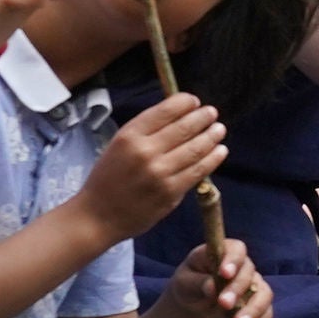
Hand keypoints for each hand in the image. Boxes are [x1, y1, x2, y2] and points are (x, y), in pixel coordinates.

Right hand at [76, 92, 228, 241]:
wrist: (98, 215)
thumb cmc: (109, 178)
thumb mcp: (119, 146)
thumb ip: (146, 132)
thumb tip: (180, 115)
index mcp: (129, 135)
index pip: (165, 111)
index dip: (185, 103)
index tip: (195, 102)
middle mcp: (145, 151)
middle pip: (184, 128)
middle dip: (202, 117)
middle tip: (212, 113)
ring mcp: (159, 172)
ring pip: (195, 149)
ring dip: (211, 136)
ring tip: (219, 130)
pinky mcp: (171, 192)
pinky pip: (198, 171)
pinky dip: (213, 159)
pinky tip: (220, 151)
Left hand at [159, 235, 273, 317]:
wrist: (195, 301)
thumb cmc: (188, 284)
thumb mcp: (184, 282)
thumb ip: (197, 282)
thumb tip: (211, 287)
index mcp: (225, 253)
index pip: (236, 250)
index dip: (233, 260)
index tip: (224, 273)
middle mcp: (244, 267)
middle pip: (249, 274)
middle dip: (238, 290)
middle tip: (224, 304)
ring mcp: (254, 285)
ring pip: (264, 295)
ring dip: (254, 310)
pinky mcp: (259, 305)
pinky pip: (266, 314)